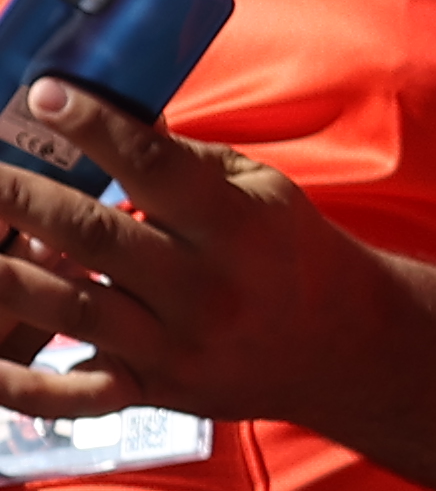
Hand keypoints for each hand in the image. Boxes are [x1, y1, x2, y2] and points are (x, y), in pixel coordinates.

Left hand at [0, 82, 389, 429]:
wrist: (347, 346)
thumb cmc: (292, 253)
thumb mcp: (263, 190)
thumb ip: (185, 159)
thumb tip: (109, 112)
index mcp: (236, 223)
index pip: (154, 165)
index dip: (94, 127)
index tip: (43, 95)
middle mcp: (205, 286)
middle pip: (92, 235)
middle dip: (16, 197)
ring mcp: (175, 345)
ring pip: (69, 308)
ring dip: (3, 276)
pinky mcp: (154, 389)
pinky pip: (74, 395)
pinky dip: (17, 387)